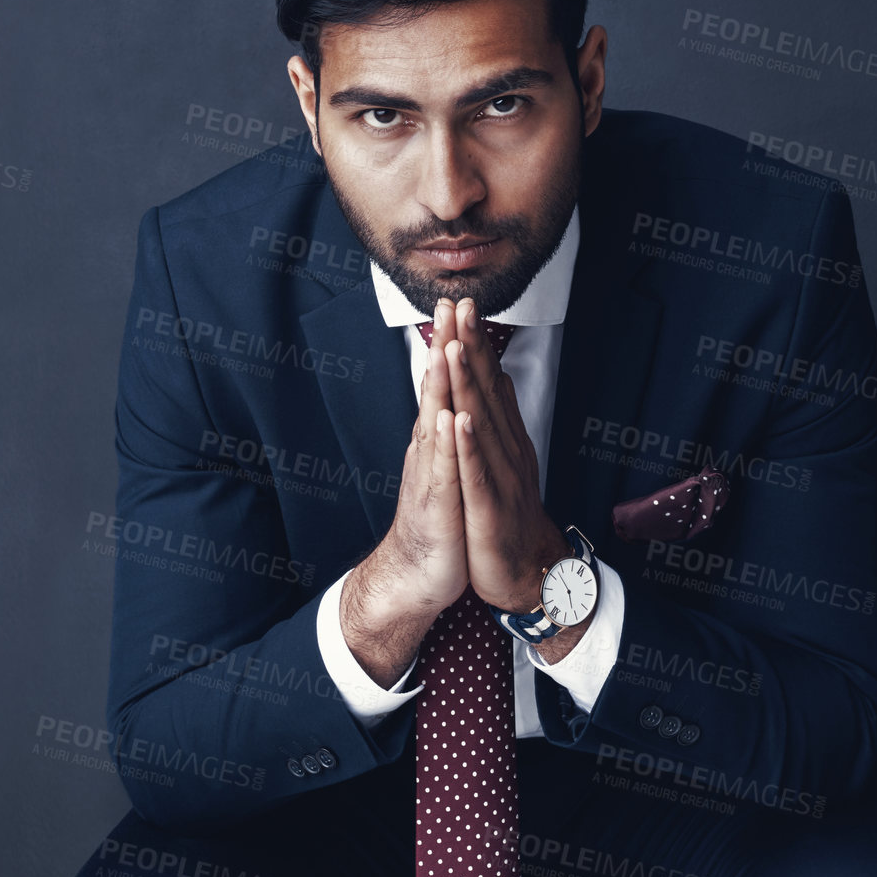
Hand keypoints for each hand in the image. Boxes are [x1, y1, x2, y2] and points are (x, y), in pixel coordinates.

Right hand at [337, 299, 473, 685]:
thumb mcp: (449, 467)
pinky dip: (445, 442)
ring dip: (440, 384)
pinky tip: (447, 417)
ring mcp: (430, 474)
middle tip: (447, 306)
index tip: (458, 304)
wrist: (418, 573)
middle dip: (443, 347)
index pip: (446, 382)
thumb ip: (451, 431)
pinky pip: (442, 468)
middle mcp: (429, 449)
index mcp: (437, 439)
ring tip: (445, 347)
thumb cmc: (438, 521)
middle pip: (436, 390)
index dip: (452, 343)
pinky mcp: (436, 503)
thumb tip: (457, 395)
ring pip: (435, 421)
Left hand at [439, 296, 570, 614]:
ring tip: (456, 346)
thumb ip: (500, 416)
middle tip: (462, 305)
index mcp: (504, 436)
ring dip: (469, 384)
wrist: (524, 571)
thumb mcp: (504, 457)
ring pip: (481, 423)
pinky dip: (469, 445)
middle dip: (472, 347)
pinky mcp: (488, 506)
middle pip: (486, 391)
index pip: (487, 381)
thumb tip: (496, 375)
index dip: (474, 342)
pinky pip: (477, 472)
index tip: (462, 303)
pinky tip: (461, 419)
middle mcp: (505, 448)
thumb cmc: (507, 512)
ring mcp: (498, 475)